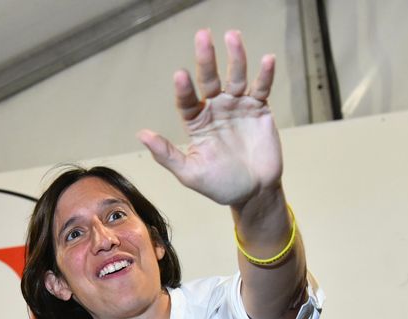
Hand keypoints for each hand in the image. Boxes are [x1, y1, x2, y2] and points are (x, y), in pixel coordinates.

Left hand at [138, 29, 282, 207]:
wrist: (255, 193)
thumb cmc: (220, 185)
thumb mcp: (190, 173)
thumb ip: (167, 154)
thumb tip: (141, 134)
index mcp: (197, 122)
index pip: (188, 100)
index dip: (184, 88)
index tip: (180, 75)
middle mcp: (216, 109)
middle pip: (210, 79)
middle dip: (206, 58)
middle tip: (203, 36)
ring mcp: (238, 106)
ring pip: (236, 77)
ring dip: (235, 57)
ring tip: (232, 36)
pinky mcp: (260, 109)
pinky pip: (262, 88)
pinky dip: (265, 74)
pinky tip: (266, 59)